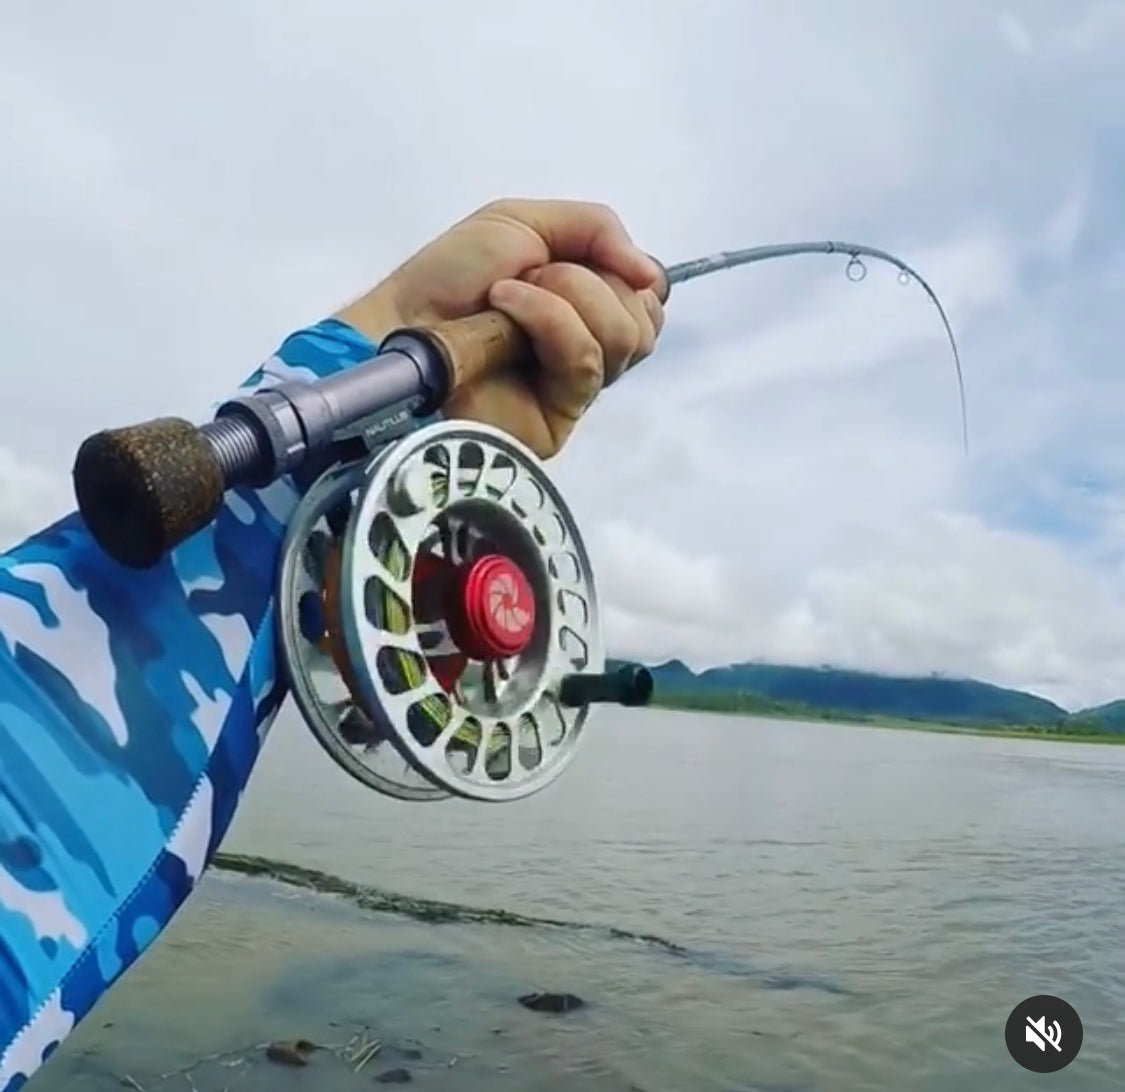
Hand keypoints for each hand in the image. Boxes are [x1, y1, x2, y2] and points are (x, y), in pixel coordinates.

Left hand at [334, 198, 666, 457]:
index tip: (588, 257)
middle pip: (645, 320)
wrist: (406, 319)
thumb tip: (653, 276)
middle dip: (593, 280)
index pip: (650, 299)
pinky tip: (507, 311)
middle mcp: (590, 348)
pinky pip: (586, 361)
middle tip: (536, 274)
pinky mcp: (560, 418)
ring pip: (627, 338)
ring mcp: (576, 387)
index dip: (630, 274)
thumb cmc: (453, 275)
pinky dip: (550, 319)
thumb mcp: (525, 221)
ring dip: (569, 295)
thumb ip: (597, 228)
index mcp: (588, 306)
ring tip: (511, 294)